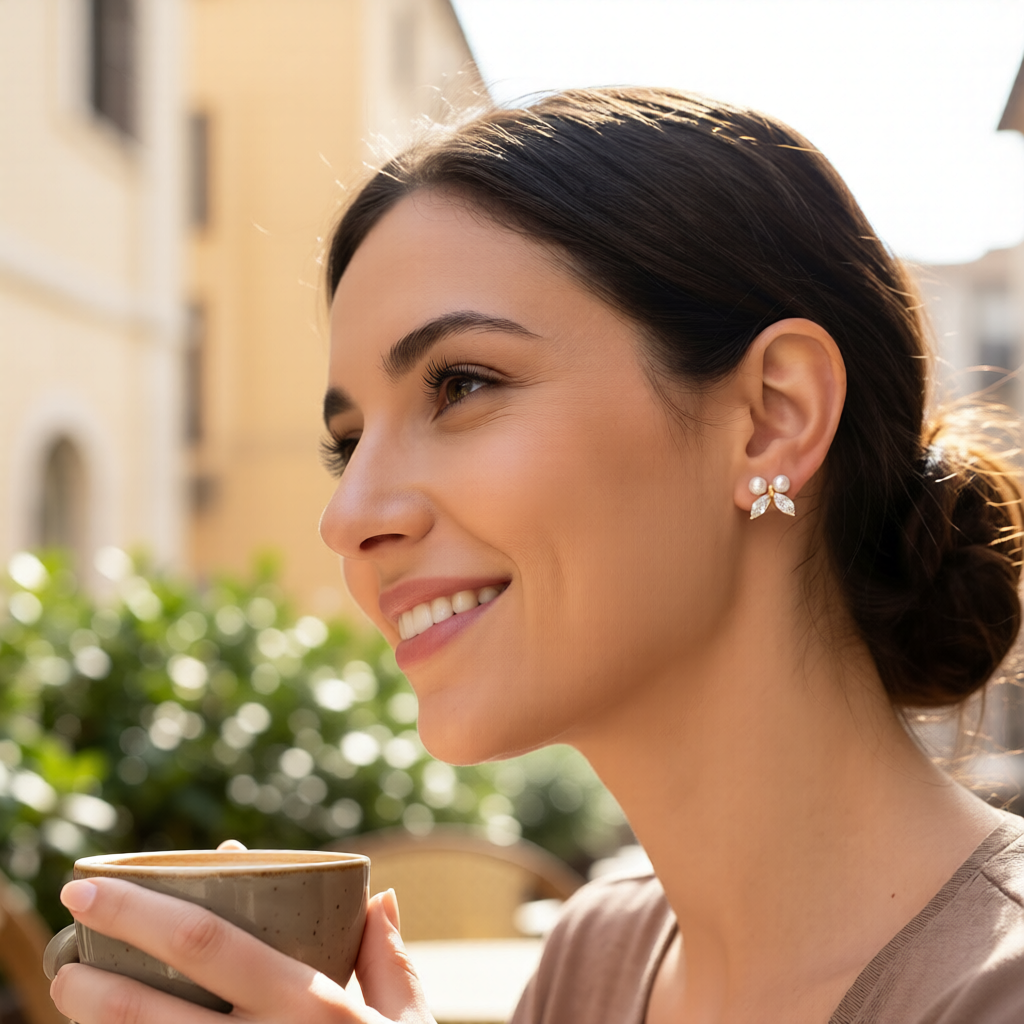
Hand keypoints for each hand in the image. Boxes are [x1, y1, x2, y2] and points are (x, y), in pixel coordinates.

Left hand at [49, 865, 434, 1022]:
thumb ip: (391, 960)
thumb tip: (381, 898)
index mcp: (309, 1007)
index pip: (209, 942)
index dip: (142, 912)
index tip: (97, 889)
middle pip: (155, 1006)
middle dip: (96, 973)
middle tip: (67, 940)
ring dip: (97, 1021)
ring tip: (73, 988)